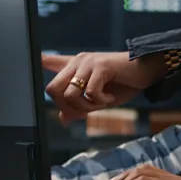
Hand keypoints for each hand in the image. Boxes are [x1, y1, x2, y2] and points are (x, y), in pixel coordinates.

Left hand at [43, 52, 165, 123]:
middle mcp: (77, 62)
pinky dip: (101, 101)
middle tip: (86, 109)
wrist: (147, 72)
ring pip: (70, 95)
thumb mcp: (98, 99)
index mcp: (75, 66)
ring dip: (86, 106)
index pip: (49, 62)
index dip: (38, 62)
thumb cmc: (124, 83)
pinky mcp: (100, 66)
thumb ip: (80, 106)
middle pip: (52, 89)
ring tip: (101, 102)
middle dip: (67, 107)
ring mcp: (88, 63)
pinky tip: (110, 97)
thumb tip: (63, 119)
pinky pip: (90, 93)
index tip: (34, 60)